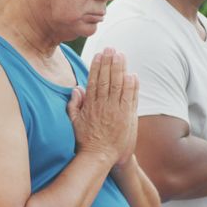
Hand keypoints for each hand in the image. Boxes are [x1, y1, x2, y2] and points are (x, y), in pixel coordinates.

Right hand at [68, 49, 138, 165]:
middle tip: (111, 48)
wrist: (100, 157)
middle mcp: (104, 105)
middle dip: (109, 62)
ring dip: (121, 69)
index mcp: (90, 105)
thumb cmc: (85, 141)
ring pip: (119, 85)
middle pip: (107, 79)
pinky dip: (132, 86)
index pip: (94, 80)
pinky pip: (130, 98)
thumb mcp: (74, 123)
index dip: (97, 66)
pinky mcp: (127, 117)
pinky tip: (132, 75)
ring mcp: (117, 110)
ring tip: (121, 55)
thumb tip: (76, 89)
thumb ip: (74, 105)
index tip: (99, 54)